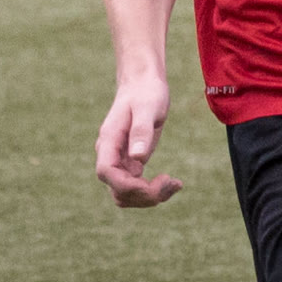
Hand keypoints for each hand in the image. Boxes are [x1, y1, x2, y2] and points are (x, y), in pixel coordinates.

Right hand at [94, 78, 183, 207]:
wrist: (144, 84)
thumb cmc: (146, 92)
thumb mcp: (148, 108)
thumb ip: (141, 132)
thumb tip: (138, 158)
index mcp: (109, 141)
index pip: (107, 173)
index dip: (126, 185)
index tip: (152, 183)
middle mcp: (110, 154)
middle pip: (117, 189)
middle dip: (143, 194)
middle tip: (172, 183)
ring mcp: (120, 160)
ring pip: (126, 193)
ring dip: (149, 196)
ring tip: (175, 185)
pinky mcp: (131, 162)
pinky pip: (136, 185)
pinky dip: (153, 190)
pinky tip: (173, 183)